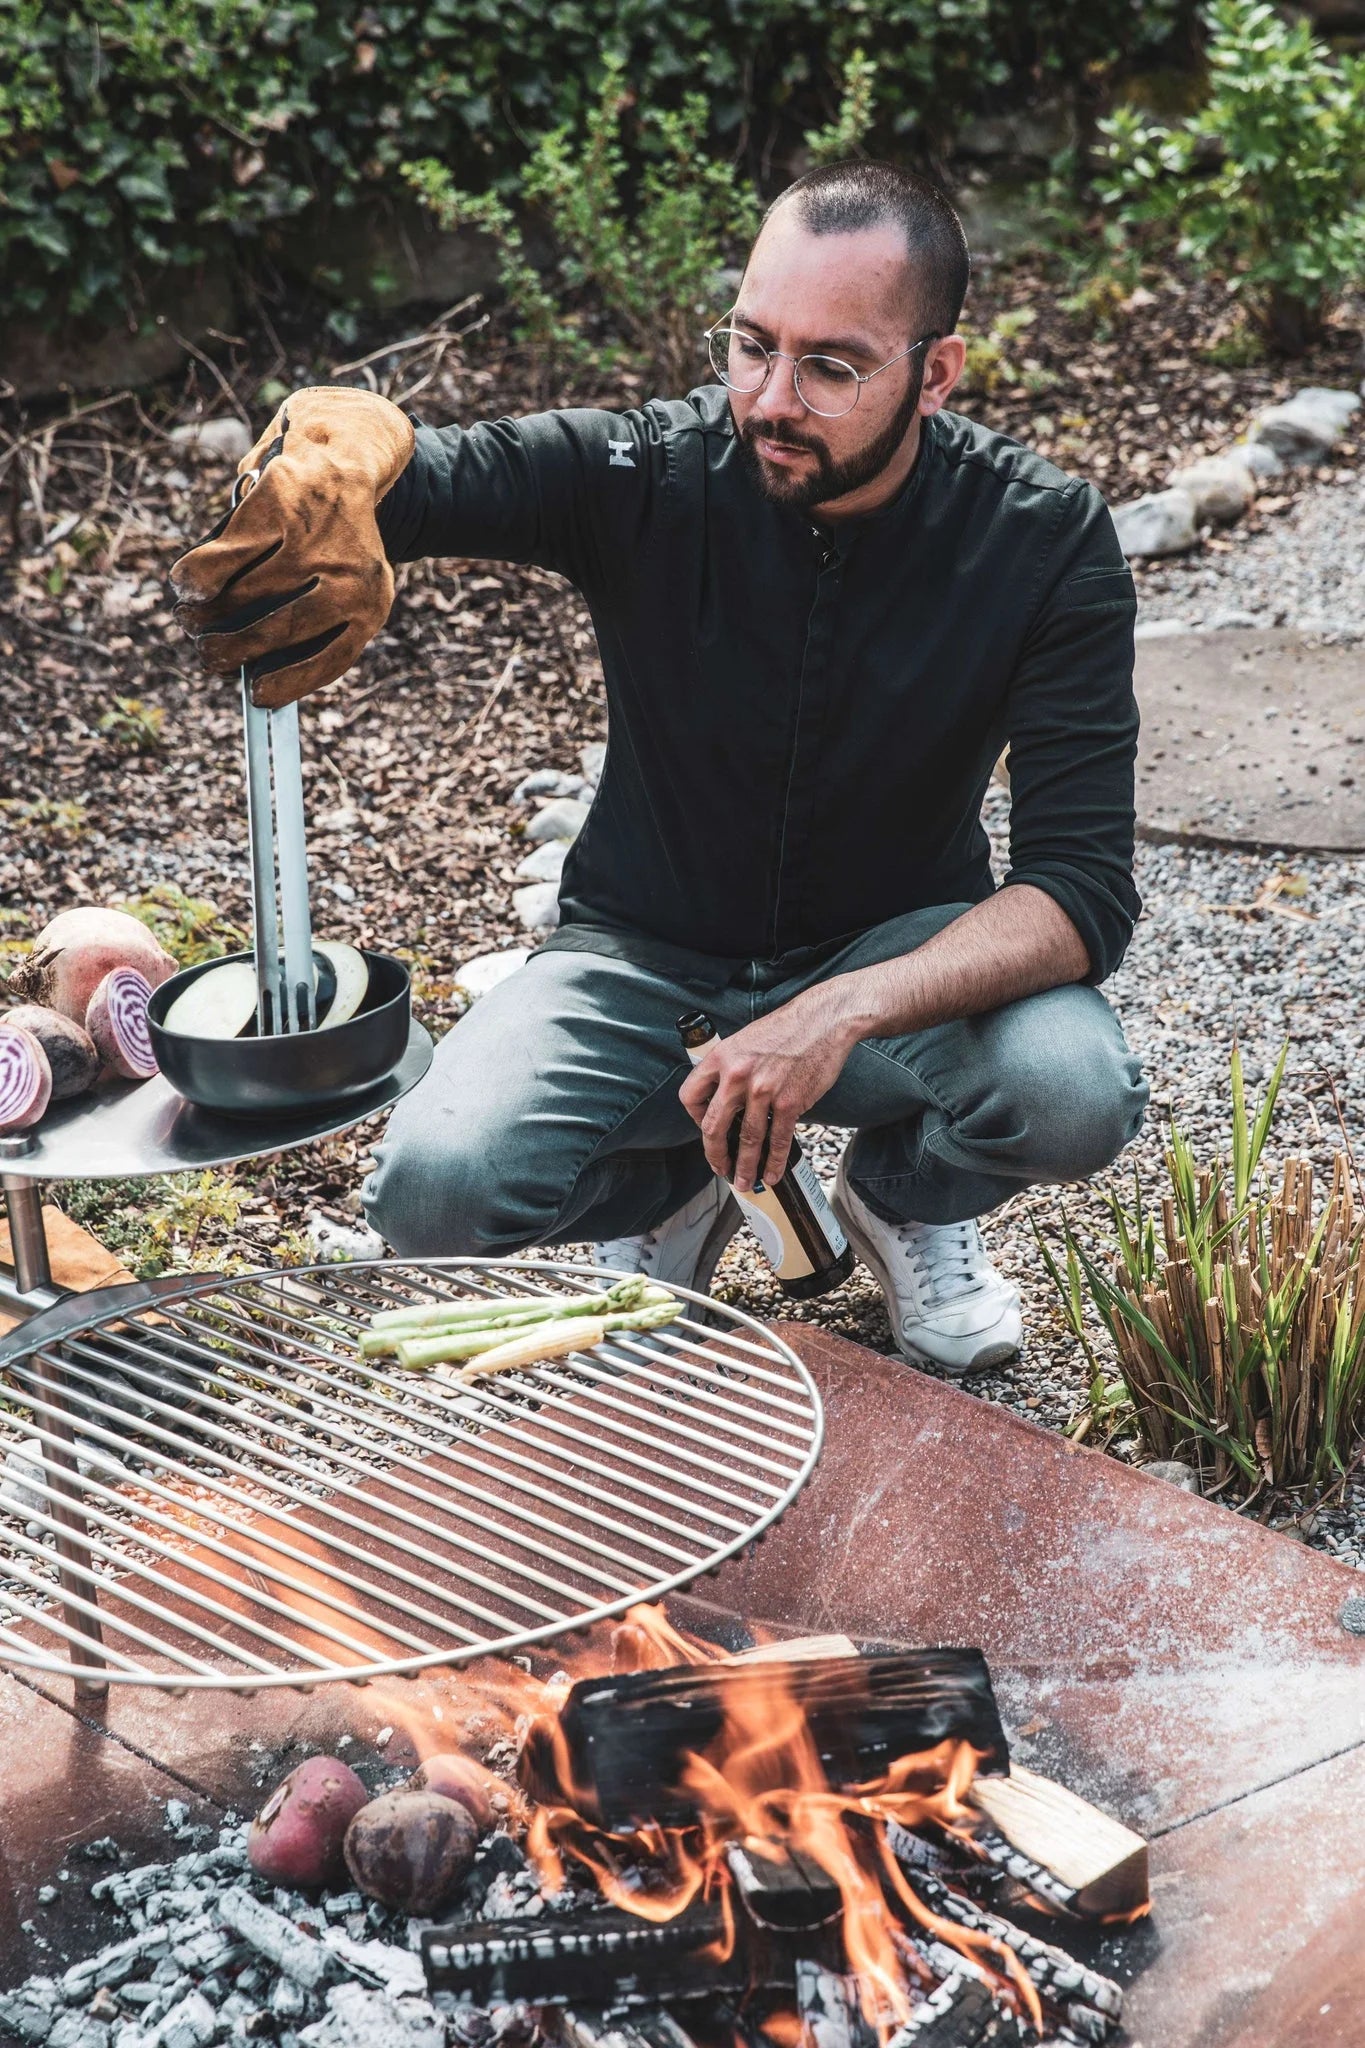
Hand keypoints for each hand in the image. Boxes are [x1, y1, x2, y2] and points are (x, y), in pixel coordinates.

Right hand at [169, 386, 414, 707]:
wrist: (344, 456)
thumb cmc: (332, 538)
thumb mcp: (341, 582)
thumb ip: (310, 623)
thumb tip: (252, 672)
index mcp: (371, 603)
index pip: (332, 658)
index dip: (291, 685)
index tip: (257, 698)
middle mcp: (349, 573)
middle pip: (277, 630)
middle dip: (231, 650)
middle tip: (207, 655)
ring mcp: (313, 538)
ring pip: (245, 594)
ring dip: (207, 615)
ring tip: (192, 619)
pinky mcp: (279, 504)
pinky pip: (225, 555)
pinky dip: (198, 576)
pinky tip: (184, 588)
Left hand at [678, 993, 855, 1192]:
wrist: (823, 1020)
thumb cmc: (787, 1028)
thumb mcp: (745, 1040)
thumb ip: (731, 1067)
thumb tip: (725, 1099)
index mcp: (721, 1057)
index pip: (690, 1096)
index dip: (694, 1118)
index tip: (704, 1128)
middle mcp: (737, 1075)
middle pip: (712, 1127)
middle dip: (714, 1155)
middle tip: (720, 1168)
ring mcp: (763, 1091)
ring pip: (747, 1140)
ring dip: (745, 1167)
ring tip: (744, 1181)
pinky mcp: (789, 1102)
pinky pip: (778, 1140)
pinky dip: (775, 1162)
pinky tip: (772, 1172)